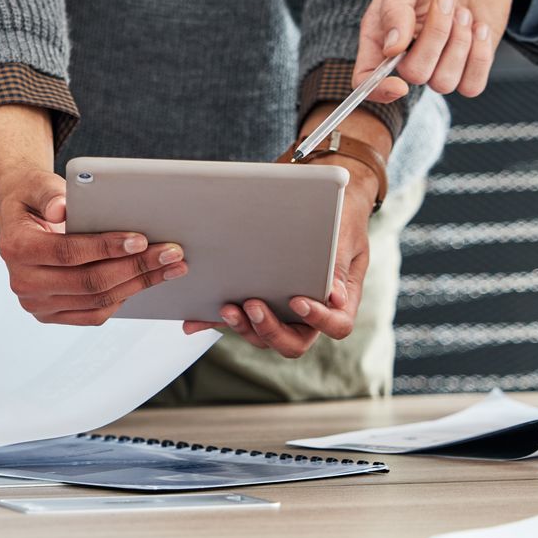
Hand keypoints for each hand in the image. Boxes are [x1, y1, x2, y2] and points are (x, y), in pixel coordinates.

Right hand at [0, 106, 186, 325]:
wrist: (21, 218)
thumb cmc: (34, 198)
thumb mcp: (36, 185)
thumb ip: (49, 193)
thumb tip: (62, 208)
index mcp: (16, 248)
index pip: (67, 253)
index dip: (106, 248)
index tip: (141, 239)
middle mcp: (22, 283)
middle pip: (88, 282)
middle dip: (135, 267)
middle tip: (171, 253)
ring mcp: (36, 304)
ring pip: (97, 301)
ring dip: (138, 284)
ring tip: (170, 267)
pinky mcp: (52, 315)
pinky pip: (95, 315)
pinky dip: (123, 298)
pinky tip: (145, 280)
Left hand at [186, 111, 387, 356]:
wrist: (320, 197)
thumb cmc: (340, 215)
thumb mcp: (343, 235)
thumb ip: (338, 264)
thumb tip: (334, 296)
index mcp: (339, 299)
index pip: (336, 325)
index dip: (318, 320)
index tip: (297, 301)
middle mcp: (310, 312)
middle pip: (294, 340)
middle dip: (271, 329)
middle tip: (253, 306)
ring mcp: (281, 309)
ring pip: (263, 335)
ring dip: (243, 327)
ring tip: (226, 307)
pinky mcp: (256, 299)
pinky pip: (237, 317)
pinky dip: (214, 320)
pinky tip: (193, 320)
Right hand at [355, 0, 537, 101]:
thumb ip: (395, 5)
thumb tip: (392, 48)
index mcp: (380, 32)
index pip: (365, 78)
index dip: (376, 89)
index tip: (399, 85)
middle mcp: (406, 52)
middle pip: (414, 74)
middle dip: (436, 37)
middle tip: (446, 0)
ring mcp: (439, 61)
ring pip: (443, 82)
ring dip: (460, 43)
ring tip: (463, 11)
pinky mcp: (469, 65)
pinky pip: (471, 86)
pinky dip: (479, 57)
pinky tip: (479, 27)